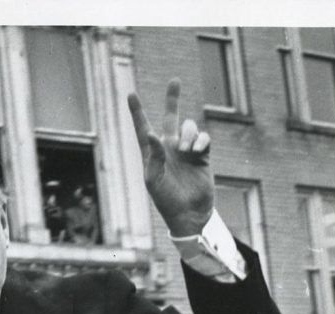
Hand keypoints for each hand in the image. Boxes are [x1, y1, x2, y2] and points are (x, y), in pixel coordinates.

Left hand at [128, 79, 213, 235]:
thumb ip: (153, 156)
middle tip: (175, 81)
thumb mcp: (154, 179)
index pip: (143, 128)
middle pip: (170, 117)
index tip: (131, 94)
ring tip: (186, 151)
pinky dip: (201, 141)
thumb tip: (153, 133)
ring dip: (188, 134)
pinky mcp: (202, 155)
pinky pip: (204, 137)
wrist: (189, 212)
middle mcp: (169, 148)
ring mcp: (186, 150)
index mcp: (152, 153)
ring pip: (189, 127)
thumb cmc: (166, 199)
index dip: (137, 112)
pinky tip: (197, 152)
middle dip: (172, 99)